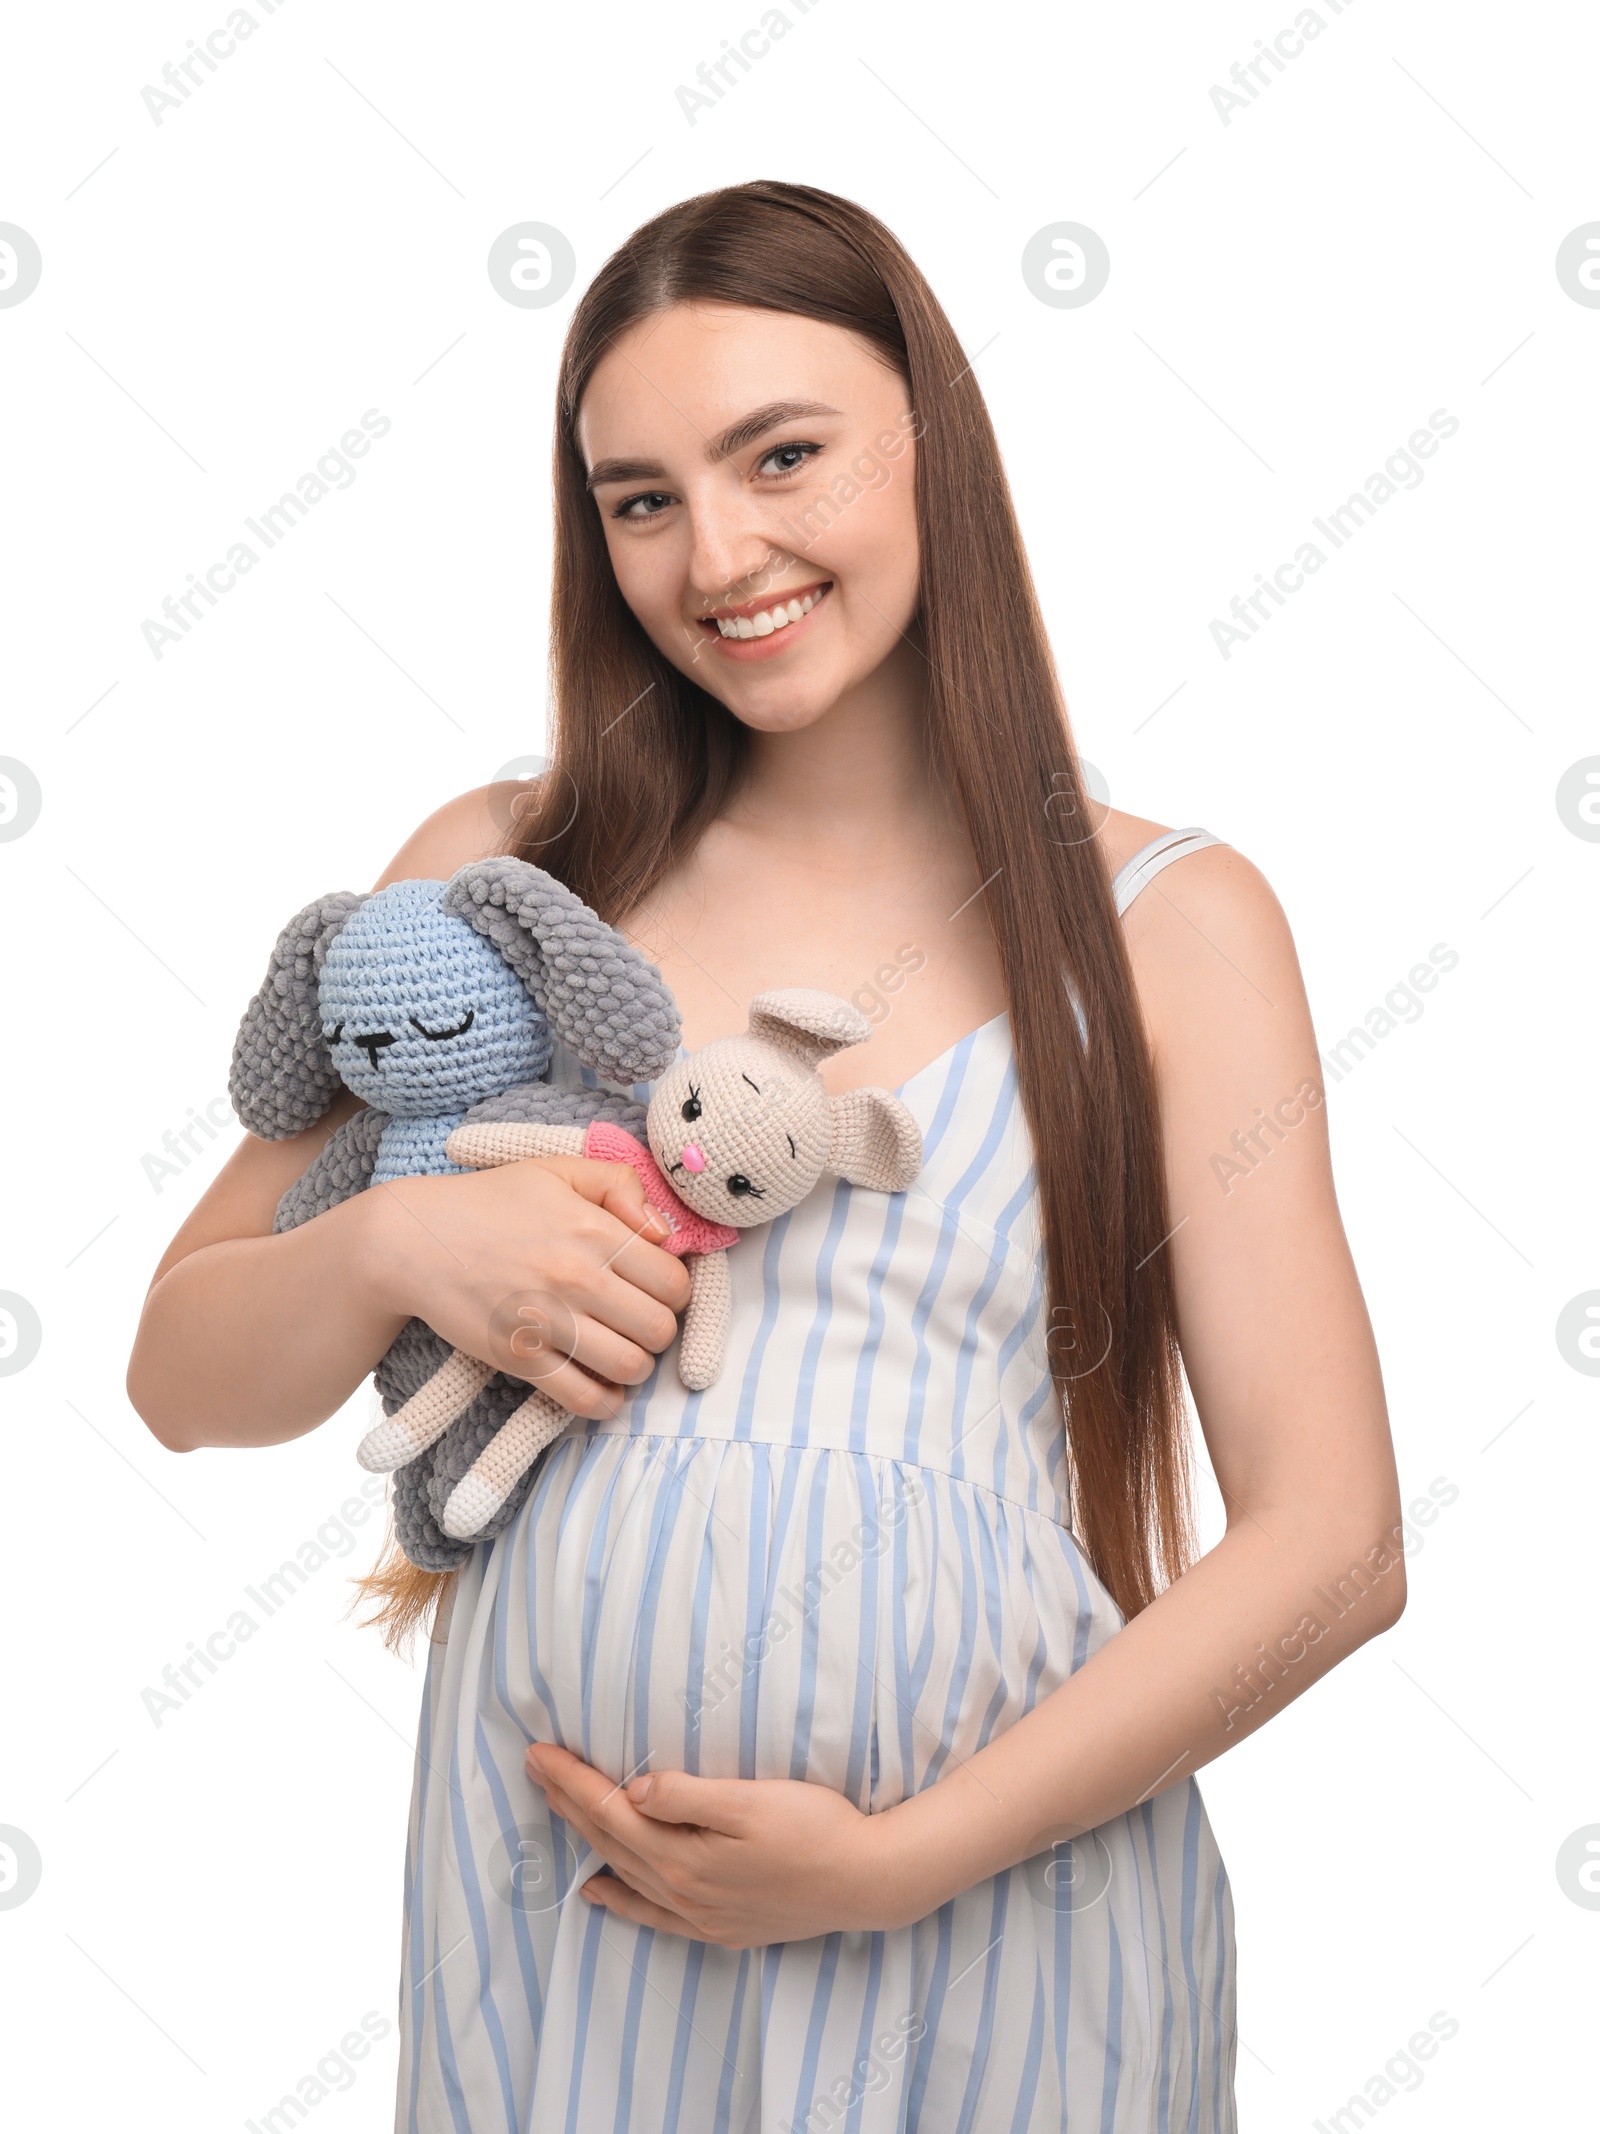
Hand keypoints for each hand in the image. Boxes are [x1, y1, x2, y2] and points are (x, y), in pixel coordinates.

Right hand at [359, 1155, 692, 1422]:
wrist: (413, 1240)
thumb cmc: (490, 1203)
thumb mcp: (558, 1169)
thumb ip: (621, 1184)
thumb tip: (664, 1232)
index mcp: (594, 1230)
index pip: (674, 1282)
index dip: (674, 1291)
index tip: (654, 1291)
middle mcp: (577, 1278)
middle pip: (660, 1329)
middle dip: (659, 1331)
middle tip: (639, 1323)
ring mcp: (548, 1322)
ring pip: (631, 1368)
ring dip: (636, 1367)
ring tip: (621, 1352)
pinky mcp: (519, 1358)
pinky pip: (584, 1398)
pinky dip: (605, 1402)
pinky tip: (603, 1388)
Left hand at [525, 1741, 900, 1945]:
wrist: (867, 1881)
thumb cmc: (816, 1829)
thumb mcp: (753, 1801)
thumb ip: (688, 1796)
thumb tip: (632, 1790)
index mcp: (685, 1857)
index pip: (611, 1811)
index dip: (572, 1780)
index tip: (538, 1752)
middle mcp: (682, 1892)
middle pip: (609, 1839)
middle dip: (568, 1801)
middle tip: (533, 1767)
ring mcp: (699, 1915)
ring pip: (624, 1873)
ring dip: (586, 1839)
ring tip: (555, 1809)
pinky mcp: (719, 1926)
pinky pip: (651, 1914)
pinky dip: (619, 1900)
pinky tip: (599, 1891)